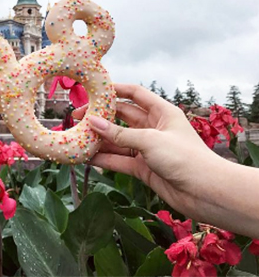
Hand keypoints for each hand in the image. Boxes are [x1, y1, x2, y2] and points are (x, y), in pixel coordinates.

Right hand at [74, 83, 224, 221]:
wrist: (205, 192)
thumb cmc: (184, 158)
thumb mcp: (149, 140)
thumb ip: (119, 133)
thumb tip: (92, 122)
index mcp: (161, 112)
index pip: (134, 94)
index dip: (114, 90)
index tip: (92, 90)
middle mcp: (153, 128)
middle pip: (121, 117)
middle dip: (100, 117)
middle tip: (77, 117)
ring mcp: (147, 148)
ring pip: (118, 140)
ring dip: (99, 140)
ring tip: (76, 138)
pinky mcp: (143, 168)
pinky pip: (119, 160)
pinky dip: (104, 159)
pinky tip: (86, 157)